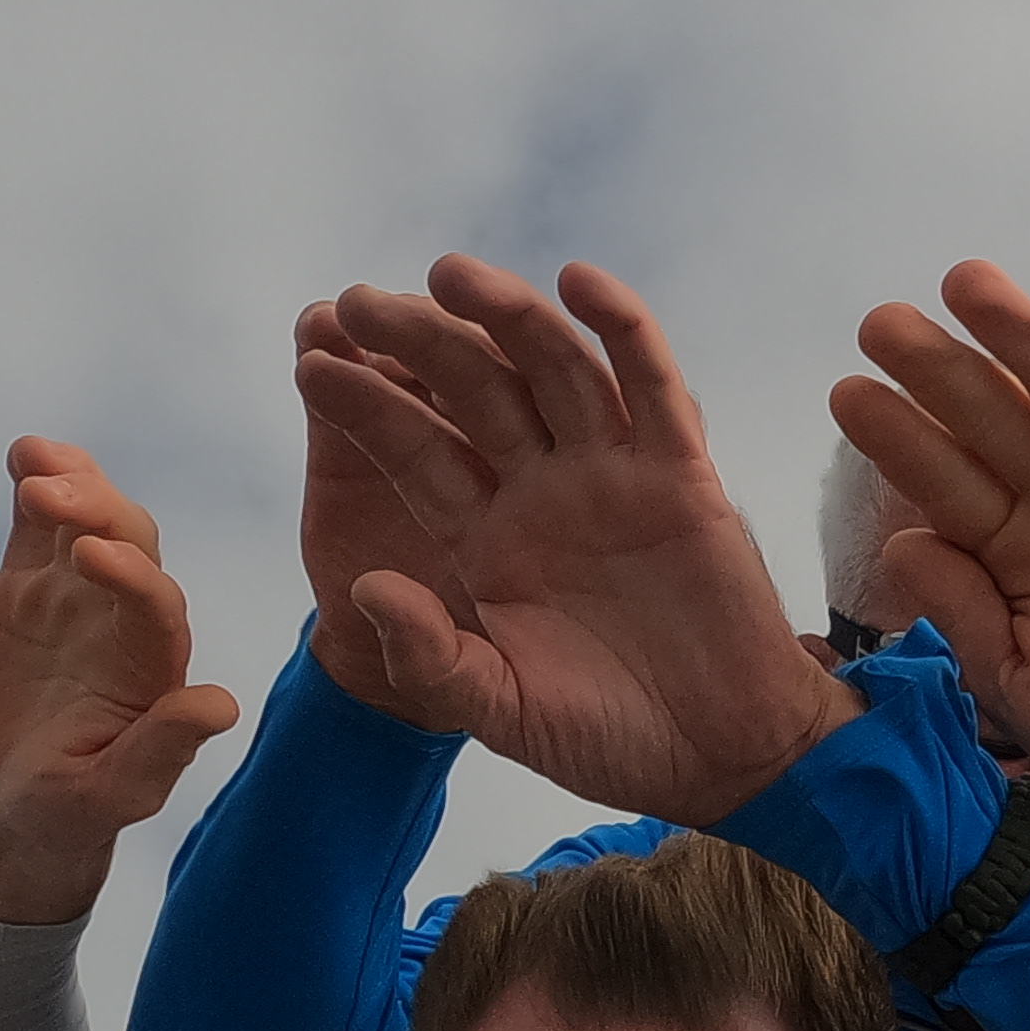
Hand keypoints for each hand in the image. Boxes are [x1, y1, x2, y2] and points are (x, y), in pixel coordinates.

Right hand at [0, 438, 243, 922]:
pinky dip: (36, 482)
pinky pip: (41, 523)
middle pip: (131, 544)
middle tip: (50, 496)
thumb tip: (221, 705)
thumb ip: (160, 751)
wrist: (17, 799)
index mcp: (156, 664)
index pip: (156, 605)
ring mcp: (81, 591)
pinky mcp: (32, 580)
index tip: (91, 558)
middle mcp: (129, 616)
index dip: (131, 577)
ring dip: (70, 485)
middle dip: (97, 514)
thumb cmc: (73, 807)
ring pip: (90, 519)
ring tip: (34, 463)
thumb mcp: (112, 793)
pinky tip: (24, 454)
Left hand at [291, 257, 853, 825]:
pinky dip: (624, 330)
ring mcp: (612, 475)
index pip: (416, 454)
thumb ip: (431, 658)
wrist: (720, 757)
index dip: (367, 409)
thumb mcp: (500, 710)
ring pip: (553, 370)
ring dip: (505, 316)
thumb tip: (364, 588)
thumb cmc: (608, 740)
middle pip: (474, 392)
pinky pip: (651, 389)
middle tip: (359, 300)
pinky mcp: (682, 475)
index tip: (310, 366)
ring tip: (446, 273)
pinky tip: (581, 281)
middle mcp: (543, 491)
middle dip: (417, 344)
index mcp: (487, 539)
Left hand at [833, 266, 1029, 922]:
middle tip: (882, 322)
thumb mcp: (1022, 686)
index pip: (944, 482)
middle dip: (940, 370)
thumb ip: (965, 617)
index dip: (899, 437)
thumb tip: (902, 544)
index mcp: (1007, 552)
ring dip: (1020, 338)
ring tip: (967, 285)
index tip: (846, 392)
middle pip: (993, 422)